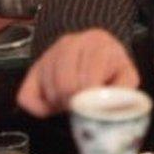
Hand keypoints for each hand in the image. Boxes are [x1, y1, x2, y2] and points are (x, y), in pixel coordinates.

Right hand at [16, 29, 139, 116]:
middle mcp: (70, 43)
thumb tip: (111, 111)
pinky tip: (55, 103)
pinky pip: (26, 96)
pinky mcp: (34, 67)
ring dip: (60, 104)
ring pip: (48, 89)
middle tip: (82, 108)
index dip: (89, 100)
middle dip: (75, 103)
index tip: (94, 109)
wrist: (95, 49)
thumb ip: (124, 91)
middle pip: (65, 84)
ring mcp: (49, 53)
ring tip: (73, 103)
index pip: (88, 78)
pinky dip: (40, 107)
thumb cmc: (111, 67)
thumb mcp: (126, 75)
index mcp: (97, 43)